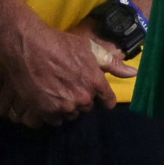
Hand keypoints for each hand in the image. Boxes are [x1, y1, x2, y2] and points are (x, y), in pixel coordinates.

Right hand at [0, 19, 135, 127]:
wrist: (29, 46)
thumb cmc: (61, 44)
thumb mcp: (90, 49)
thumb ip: (113, 64)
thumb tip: (134, 74)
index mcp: (95, 83)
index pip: (107, 102)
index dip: (102, 97)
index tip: (95, 93)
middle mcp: (82, 98)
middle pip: (87, 107)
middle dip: (82, 98)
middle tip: (70, 84)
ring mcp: (64, 107)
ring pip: (71, 114)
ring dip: (67, 106)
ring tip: (57, 90)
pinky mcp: (46, 112)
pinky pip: (55, 121)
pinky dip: (52, 112)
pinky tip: (47, 98)